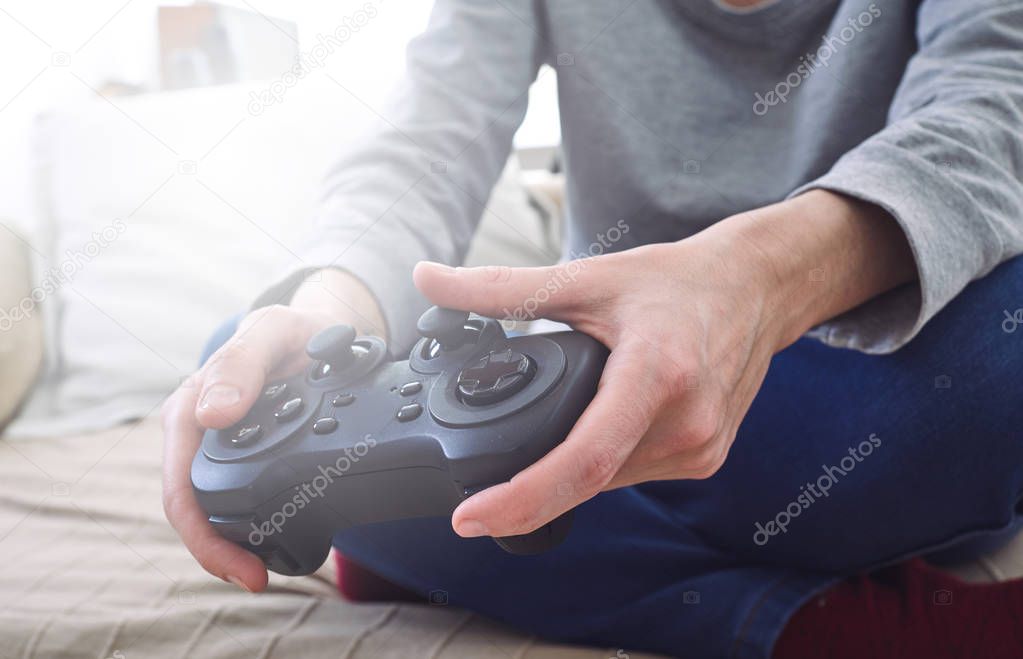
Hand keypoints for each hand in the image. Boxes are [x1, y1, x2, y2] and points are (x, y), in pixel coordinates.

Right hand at [162, 270, 385, 591]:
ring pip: (210, 509)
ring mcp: (218, 449)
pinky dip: (247, 526)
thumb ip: (243, 363)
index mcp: (190, 406)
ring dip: (229, 545)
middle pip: (190, 507)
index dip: (202, 530)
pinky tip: (268, 547)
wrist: (320, 332)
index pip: (180, 482)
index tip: (239, 562)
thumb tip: (212, 414)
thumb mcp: (273, 330)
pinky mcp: (243, 457)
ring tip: (258, 573)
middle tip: (254, 578)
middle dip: (215, 550)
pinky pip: (234, 499)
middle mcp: (196, 433)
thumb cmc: (291, 332)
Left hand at [413, 190, 914, 539]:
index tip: (471, 518)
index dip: (522, 499)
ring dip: (568, 474)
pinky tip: (591, 436)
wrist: (755, 288)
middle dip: (531, 486)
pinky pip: (634, 475)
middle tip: (482, 484)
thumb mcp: (585, 277)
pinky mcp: (708, 458)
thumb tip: (428, 279)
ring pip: (609, 483)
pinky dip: (601, 464)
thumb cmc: (673, 281)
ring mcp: (703, 448)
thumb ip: (499, 288)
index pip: (583, 459)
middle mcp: (686, 422)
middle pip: (588, 478)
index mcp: (656, 374)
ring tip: (542, 443)